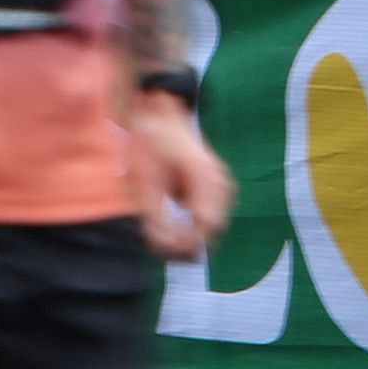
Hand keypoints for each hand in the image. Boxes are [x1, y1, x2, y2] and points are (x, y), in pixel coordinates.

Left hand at [126, 89, 233, 259]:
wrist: (158, 115)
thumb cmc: (150, 144)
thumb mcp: (145, 182)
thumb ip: (155, 218)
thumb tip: (162, 248)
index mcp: (206, 176)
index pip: (207, 225)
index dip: (187, 245)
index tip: (164, 253)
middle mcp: (221, 180)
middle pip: (214, 227)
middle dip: (190, 243)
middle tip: (161, 249)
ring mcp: (222, 181)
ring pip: (214, 223)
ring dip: (193, 234)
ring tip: (164, 237)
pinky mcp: (216, 183)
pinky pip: (211, 212)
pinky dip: (195, 222)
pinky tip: (177, 222)